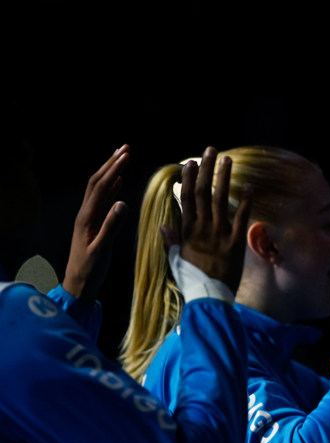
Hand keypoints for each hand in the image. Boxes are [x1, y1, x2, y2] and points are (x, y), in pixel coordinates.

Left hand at [63, 145, 130, 305]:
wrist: (78, 284)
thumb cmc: (91, 269)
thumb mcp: (102, 249)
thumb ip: (111, 226)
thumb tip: (123, 202)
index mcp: (87, 216)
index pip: (101, 186)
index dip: (113, 169)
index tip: (126, 154)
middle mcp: (86, 213)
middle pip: (98, 181)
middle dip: (111, 163)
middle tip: (125, 147)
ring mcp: (88, 217)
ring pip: (99, 188)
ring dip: (111, 171)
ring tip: (122, 157)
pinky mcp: (93, 223)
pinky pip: (102, 199)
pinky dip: (111, 186)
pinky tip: (118, 182)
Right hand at [159, 146, 252, 292]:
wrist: (208, 298)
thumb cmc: (192, 281)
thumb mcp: (176, 261)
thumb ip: (171, 242)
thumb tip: (164, 226)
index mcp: (187, 231)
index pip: (185, 199)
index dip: (187, 178)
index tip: (189, 163)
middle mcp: (202, 228)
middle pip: (202, 192)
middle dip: (205, 169)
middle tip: (209, 150)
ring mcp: (220, 233)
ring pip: (220, 199)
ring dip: (223, 177)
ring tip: (227, 159)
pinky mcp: (236, 242)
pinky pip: (241, 217)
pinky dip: (245, 201)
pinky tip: (249, 185)